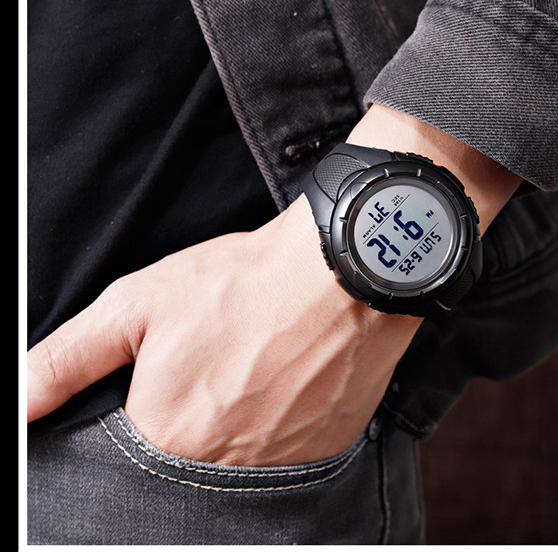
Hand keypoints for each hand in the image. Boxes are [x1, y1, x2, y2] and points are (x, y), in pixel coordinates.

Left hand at [27, 194, 421, 465]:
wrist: (343, 271)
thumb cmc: (242, 282)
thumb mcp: (138, 304)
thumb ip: (66, 360)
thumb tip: (17, 404)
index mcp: (166, 436)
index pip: (128, 462)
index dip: (146, 415)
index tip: (169, 386)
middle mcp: (222, 468)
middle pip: (186, 466)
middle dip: (192, 423)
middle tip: (215, 374)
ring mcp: (280, 466)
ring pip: (238, 466)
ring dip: (236, 429)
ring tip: (251, 375)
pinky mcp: (323, 453)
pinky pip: (286, 460)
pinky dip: (279, 430)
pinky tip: (284, 386)